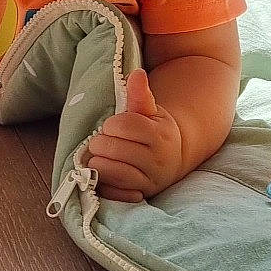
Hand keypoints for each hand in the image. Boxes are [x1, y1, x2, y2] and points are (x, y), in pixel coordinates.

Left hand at [86, 68, 183, 201]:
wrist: (173, 159)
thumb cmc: (154, 131)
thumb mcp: (150, 111)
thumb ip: (140, 94)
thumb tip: (136, 73)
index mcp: (159, 135)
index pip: (121, 125)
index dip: (111, 125)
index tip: (113, 127)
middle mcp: (157, 160)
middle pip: (110, 148)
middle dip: (100, 143)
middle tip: (105, 142)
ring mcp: (148, 181)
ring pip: (107, 170)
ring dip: (98, 162)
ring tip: (103, 157)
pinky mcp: (139, 196)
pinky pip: (112, 192)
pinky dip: (104, 184)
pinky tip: (107, 175)